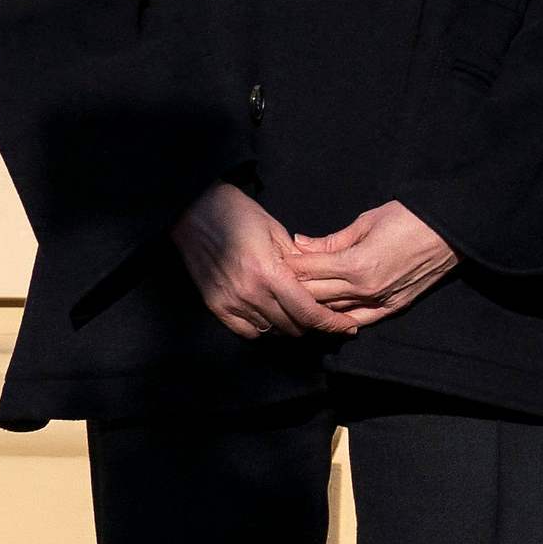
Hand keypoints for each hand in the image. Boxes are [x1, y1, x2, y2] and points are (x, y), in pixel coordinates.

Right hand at [175, 185, 340, 340]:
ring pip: (272, 331)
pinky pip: (248, 331)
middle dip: (312, 322)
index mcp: (270, 273)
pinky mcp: (216, 306)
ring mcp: (231, 302)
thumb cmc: (238, 215)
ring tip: (295, 312)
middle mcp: (250, 293)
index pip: (308, 312)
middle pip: (292, 326)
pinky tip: (270, 315)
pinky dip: (263, 327)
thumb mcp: (277, 232)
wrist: (195, 211)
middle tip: (321, 313)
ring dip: (288, 325)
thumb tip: (319, 284)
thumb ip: (299, 263)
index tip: (347, 327)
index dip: (331, 323)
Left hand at [292, 200, 457, 327]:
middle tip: (278, 280)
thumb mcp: (367, 221)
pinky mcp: (394, 307)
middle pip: (316, 295)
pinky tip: (328, 316)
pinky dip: (342, 318)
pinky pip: (360, 319)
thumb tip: (301, 244)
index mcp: (356, 264)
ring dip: (314, 304)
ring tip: (297, 296)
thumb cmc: (410, 218)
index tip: (274, 260)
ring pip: (334, 311)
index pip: (309, 271)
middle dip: (295, 287)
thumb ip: (332, 240)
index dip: (289, 266)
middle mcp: (365, 289)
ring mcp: (380, 302)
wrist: (450, 232)